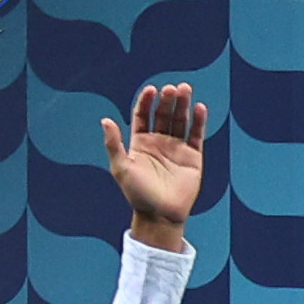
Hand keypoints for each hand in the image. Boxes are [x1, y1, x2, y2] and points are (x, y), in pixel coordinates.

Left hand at [107, 79, 210, 243]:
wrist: (160, 215)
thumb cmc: (137, 194)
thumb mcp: (121, 168)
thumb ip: (114, 144)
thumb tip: (104, 120)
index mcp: (140, 143)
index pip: (143, 116)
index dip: (146, 101)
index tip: (151, 89)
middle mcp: (158, 142)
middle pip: (163, 114)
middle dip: (167, 100)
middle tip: (172, 88)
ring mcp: (176, 148)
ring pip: (180, 120)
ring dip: (183, 105)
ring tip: (185, 89)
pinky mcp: (193, 156)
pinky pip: (197, 135)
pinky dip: (199, 121)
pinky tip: (199, 107)